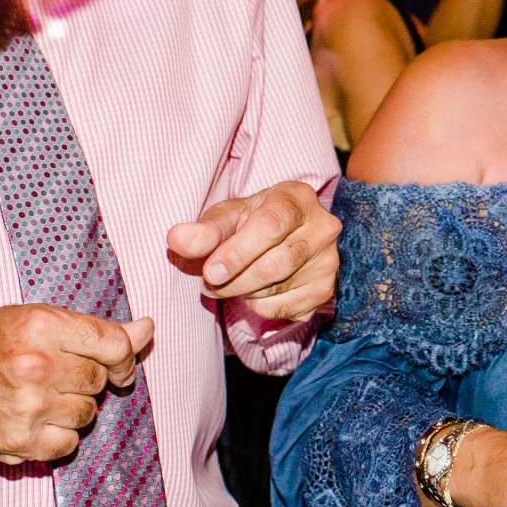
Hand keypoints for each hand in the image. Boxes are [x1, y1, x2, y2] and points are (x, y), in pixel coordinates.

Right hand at [0, 304, 154, 464]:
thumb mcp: (32, 320)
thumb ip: (91, 329)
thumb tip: (147, 329)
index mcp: (41, 326)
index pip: (113, 344)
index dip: (125, 358)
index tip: (120, 367)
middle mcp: (36, 364)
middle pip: (99, 382)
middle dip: (86, 382)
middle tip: (57, 377)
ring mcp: (28, 406)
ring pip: (88, 415)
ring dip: (72, 410)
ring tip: (39, 398)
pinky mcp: (19, 441)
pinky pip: (68, 444)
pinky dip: (57, 437)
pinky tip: (33, 422)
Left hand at [166, 179, 340, 318]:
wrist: (278, 240)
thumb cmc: (249, 224)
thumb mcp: (224, 219)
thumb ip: (202, 230)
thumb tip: (176, 239)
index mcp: (298, 197)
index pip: (270, 227)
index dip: (236, 253)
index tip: (209, 271)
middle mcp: (324, 226)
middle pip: (276, 263)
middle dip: (235, 279)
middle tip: (209, 283)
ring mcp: (329, 260)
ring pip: (278, 288)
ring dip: (243, 292)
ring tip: (228, 284)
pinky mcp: (326, 290)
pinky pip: (287, 309)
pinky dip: (260, 306)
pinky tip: (253, 292)